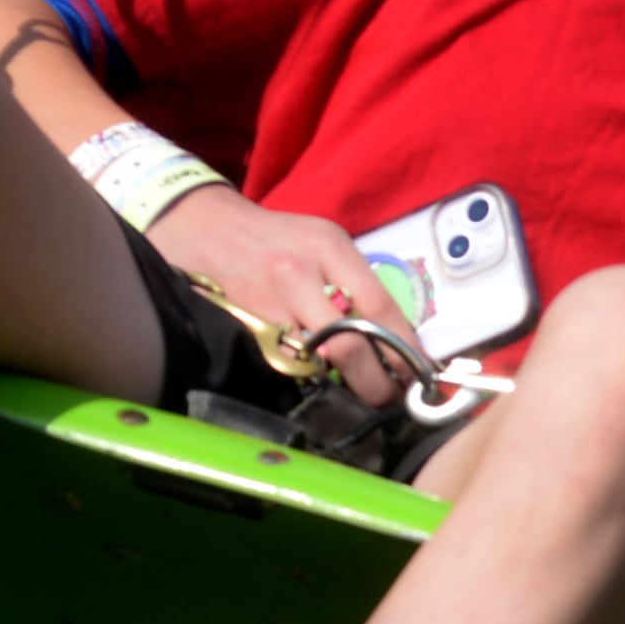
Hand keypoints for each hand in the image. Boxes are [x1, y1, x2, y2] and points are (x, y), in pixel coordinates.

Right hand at [146, 181, 421, 404]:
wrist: (206, 227)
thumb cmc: (278, 239)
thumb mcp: (324, 242)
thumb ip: (358, 284)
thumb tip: (399, 340)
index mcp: (329, 248)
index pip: (379, 308)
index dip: (404, 350)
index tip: (418, 376)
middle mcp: (297, 274)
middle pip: (348, 344)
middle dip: (375, 382)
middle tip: (386, 396)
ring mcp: (265, 302)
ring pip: (315, 361)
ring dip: (340, 383)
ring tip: (357, 389)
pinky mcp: (241, 326)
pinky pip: (283, 363)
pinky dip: (305, 375)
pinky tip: (315, 377)